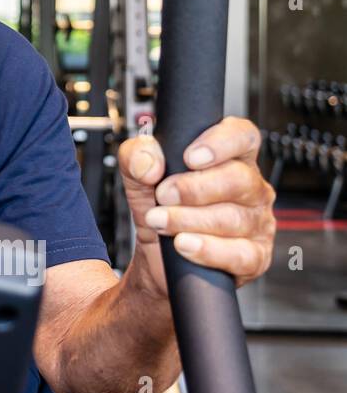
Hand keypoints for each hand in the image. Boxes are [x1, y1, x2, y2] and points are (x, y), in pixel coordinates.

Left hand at [118, 116, 275, 288]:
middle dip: (193, 188)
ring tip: (159, 221)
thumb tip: (149, 163)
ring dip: (189, 220)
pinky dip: (207, 250)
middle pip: (238, 178)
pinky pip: (239, 254)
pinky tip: (184, 245)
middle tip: (163, 196)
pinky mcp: (255, 256)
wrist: (157, 256)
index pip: (242, 136)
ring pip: (233, 218)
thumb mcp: (138, 177)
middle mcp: (250, 187)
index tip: (190, 157)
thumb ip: (136, 157)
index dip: (221, 142)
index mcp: (230, 158)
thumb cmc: (160, 208)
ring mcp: (257, 222)